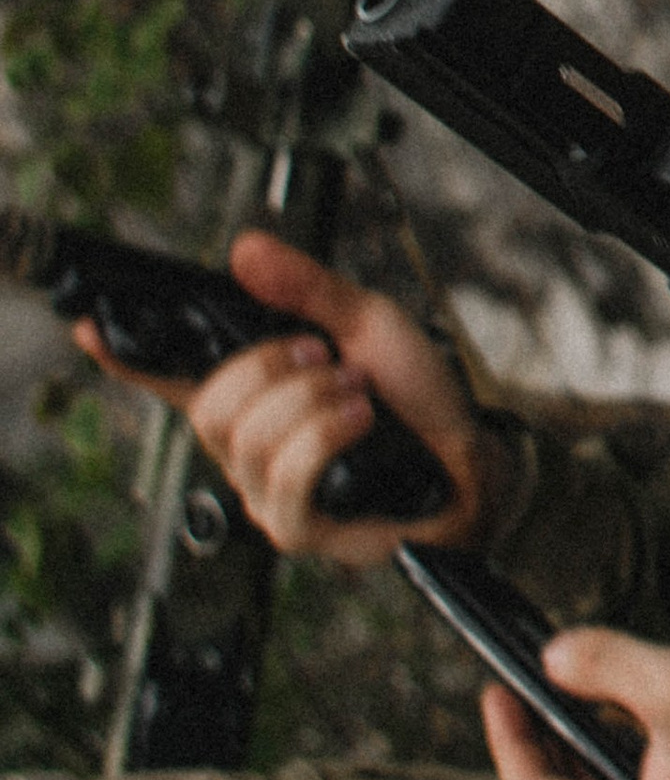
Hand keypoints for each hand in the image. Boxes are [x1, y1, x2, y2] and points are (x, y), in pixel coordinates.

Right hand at [72, 231, 478, 563]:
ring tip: (358, 393)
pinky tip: (360, 421)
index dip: (126, 357)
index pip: (171, 377)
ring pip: (250, 436)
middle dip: (270, 367)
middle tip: (324, 357)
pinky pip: (286, 475)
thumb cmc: (415, 397)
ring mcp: (264, 492)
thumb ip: (306, 288)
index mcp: (251, 394)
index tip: (89, 327)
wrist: (469, 454)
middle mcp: (245, 447)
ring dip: (314, 399)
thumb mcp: (366, 322)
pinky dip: (328, 434)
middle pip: (209, 406)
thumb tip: (244, 252)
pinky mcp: (295, 527)